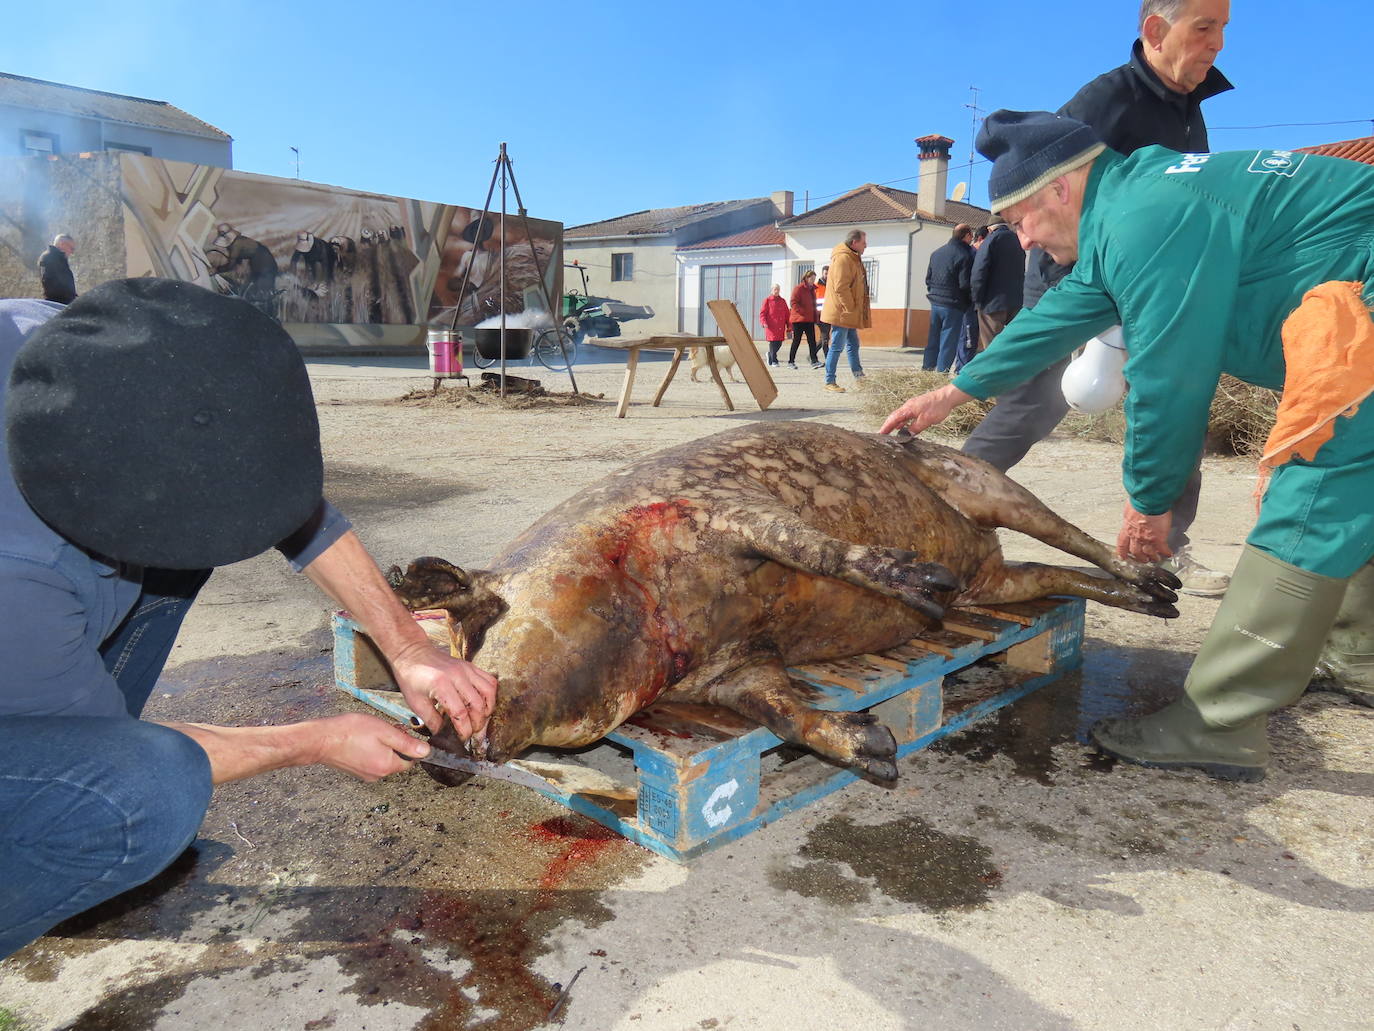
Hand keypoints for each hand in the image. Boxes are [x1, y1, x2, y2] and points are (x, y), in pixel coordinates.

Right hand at [308, 713, 433, 781]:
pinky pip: (371, 762)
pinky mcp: (355, 772)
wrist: (321, 739)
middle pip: (397, 761)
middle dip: (395, 746)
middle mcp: (378, 775)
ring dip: (382, 748)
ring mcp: (365, 775)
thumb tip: (426, 752)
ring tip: (369, 734)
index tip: (399, 733)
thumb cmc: (350, 732)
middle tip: (383, 730)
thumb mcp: (384, 731)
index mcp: (387, 766)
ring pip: (383, 761)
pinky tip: (361, 741)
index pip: (411, 761)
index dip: (409, 745)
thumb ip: (407, 743)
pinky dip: (370, 751)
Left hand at [392, 643, 497, 739]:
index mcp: (441, 685)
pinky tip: (484, 704)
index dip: (464, 730)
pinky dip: (491, 695)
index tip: (462, 739)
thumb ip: (431, 720)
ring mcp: (466, 669)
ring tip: (480, 721)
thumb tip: (444, 736)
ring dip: (488, 710)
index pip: (460, 713)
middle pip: (478, 705)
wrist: (412, 652)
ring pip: (489, 692)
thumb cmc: (411, 678)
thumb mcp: (415, 702)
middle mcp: (457, 675)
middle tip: (472, 734)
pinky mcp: (471, 666)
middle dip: (478, 724)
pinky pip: (490, 681)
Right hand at [878, 384, 972, 435]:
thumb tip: (908, 434)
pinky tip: (902, 427)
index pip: (893, 419)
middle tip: (882, 435)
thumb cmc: (938, 406)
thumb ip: (915, 428)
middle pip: (894, 417)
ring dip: (894, 424)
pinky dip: (902, 422)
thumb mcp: (926, 420)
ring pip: (900, 416)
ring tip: (890, 433)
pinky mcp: (918, 407)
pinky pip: (906, 416)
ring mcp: (913, 406)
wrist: (947, 397)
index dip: (886, 427)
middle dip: (887, 426)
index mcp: (908, 409)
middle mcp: (908, 407)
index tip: (880, 434)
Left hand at [1117, 502, 1172, 562]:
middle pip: (1135, 552)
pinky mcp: (1158, 539)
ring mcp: (1147, 539)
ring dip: (1152, 557)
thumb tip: (1130, 514)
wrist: (1148, 501)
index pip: (1122, 543)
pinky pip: (1162, 549)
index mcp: (1127, 528)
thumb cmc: (1139, 502)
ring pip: (1148, 553)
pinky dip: (1166, 552)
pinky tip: (1168, 553)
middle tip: (1143, 559)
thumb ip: (1130, 516)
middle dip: (1139, 557)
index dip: (1122, 551)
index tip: (1123, 556)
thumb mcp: (1129, 510)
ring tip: (1156, 559)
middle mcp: (1135, 536)